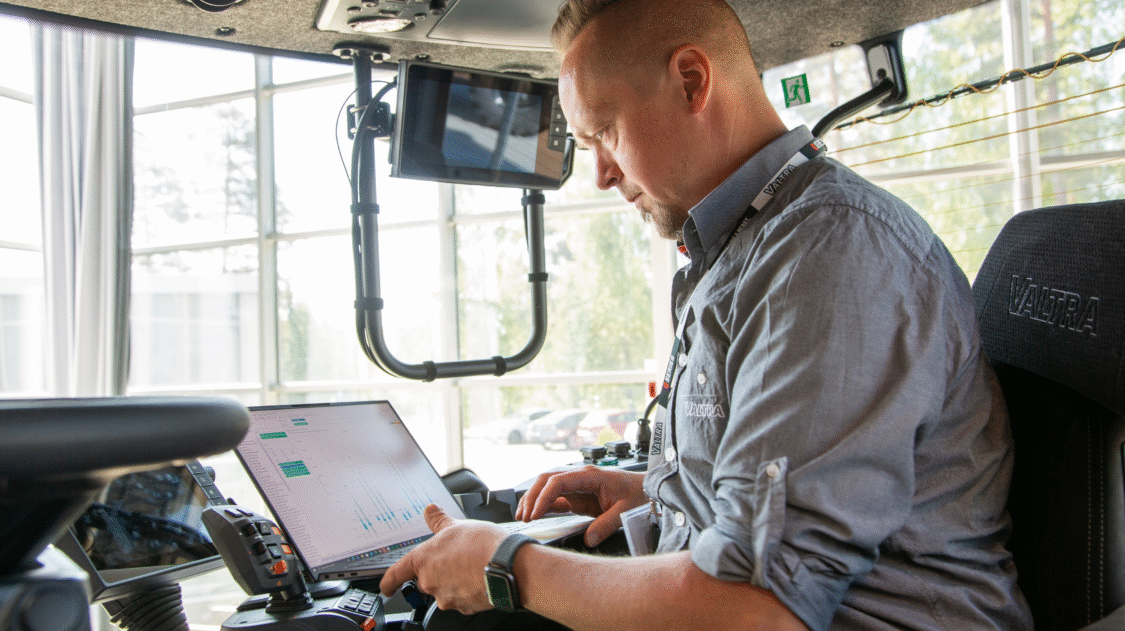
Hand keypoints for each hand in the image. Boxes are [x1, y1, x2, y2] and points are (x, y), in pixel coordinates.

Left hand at [379, 504, 505, 614]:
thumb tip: (430, 510)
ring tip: (471, 565)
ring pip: (444, 590)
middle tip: (455, 559)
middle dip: (437, 572)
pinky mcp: (464, 607)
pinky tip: (479, 577)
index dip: (388, 582)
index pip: (396, 575)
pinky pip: (461, 598)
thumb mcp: (456, 525)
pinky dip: (467, 589)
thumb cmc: (481, 545)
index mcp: (423, 561)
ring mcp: (447, 597)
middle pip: (425, 580)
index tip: (386, 587)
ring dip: (453, 580)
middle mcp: (430, 582)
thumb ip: (439, 520)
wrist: (507, 566)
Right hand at [515, 465, 646, 546]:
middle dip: (532, 496)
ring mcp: (577, 486)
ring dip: (534, 499)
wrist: (647, 490)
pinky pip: (556, 498)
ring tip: (523, 516)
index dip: (543, 497)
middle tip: (523, 516)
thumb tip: (589, 539)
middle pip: (547, 480)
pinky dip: (543, 505)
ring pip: (547, 487)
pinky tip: (535, 516)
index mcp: (590, 475)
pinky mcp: (578, 496)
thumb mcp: (625, 511)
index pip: (558, 481)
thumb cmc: (638, 494)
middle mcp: (580, 477)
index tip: (535, 514)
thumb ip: (606, 525)